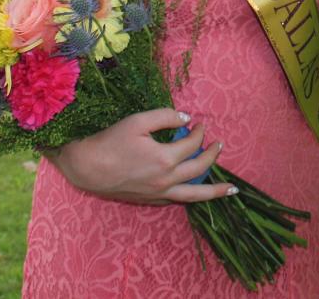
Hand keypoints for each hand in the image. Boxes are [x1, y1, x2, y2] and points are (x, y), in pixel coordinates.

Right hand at [43, 108, 232, 204]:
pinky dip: (190, 196)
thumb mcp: (138, 121)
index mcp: (165, 158)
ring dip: (214, 191)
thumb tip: (186, 118)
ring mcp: (159, 193)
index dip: (199, 133)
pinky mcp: (150, 200)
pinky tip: (196, 194)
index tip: (199, 124)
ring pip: (194, 195)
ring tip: (231, 191)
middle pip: (199, 168)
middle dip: (212, 155)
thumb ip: (165, 117)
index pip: (192, 144)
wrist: (87, 167)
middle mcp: (166, 179)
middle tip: (218, 146)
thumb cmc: (111, 141)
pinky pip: (177, 200)